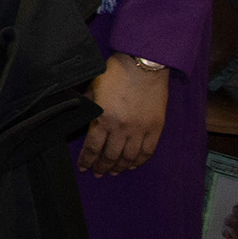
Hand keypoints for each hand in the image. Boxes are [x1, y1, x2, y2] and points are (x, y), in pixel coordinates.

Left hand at [77, 54, 170, 175]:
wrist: (142, 65)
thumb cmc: (115, 73)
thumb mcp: (93, 89)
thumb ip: (88, 108)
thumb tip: (82, 120)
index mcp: (103, 119)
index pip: (93, 148)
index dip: (87, 161)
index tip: (83, 168)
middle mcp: (122, 128)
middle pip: (110, 156)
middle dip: (102, 167)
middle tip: (98, 173)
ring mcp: (140, 130)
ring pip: (129, 157)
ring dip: (120, 167)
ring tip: (113, 172)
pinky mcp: (156, 128)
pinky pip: (147, 151)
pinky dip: (139, 161)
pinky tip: (132, 165)